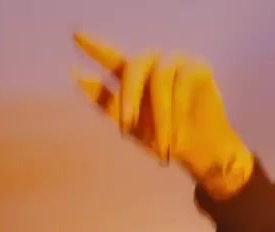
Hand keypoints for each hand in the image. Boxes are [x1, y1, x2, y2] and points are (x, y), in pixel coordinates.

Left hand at [73, 33, 254, 198]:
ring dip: (160, 115)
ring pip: (160, 80)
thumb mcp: (130, 124)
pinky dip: (179, 108)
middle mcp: (154, 63)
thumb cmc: (163, 137)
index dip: (94, 47)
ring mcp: (177, 62)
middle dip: (130, 97)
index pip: (112, 58)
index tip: (75, 35)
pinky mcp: (198, 68)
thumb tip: (76, 76)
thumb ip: (105, 100)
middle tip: (128, 125)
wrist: (199, 152)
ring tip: (164, 143)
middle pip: (136, 66)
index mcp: (135, 76)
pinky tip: (181, 127)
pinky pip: (183, 83)